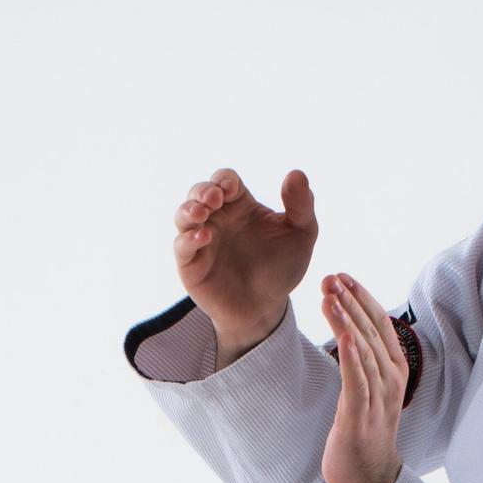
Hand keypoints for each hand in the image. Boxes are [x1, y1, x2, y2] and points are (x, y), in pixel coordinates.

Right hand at [174, 166, 316, 366]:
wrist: (267, 308)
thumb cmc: (282, 268)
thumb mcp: (301, 234)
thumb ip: (301, 205)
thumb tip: (296, 174)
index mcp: (240, 205)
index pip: (225, 181)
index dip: (225, 180)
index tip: (232, 188)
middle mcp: (217, 219)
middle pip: (199, 192)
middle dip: (203, 190)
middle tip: (215, 197)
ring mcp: (201, 241)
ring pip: (183, 215)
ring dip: (189, 209)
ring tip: (202, 212)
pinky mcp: (191, 265)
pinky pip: (181, 246)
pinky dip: (188, 239)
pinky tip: (204, 237)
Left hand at [320, 273, 405, 482]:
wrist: (370, 478)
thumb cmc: (365, 432)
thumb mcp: (369, 390)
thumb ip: (365, 362)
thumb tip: (351, 332)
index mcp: (394, 370)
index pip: (380, 324)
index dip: (362, 298)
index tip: (343, 276)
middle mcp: (390, 379)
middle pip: (370, 331)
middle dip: (350, 301)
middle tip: (330, 277)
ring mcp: (377, 398)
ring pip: (362, 350)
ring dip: (346, 320)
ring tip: (329, 294)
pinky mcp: (359, 416)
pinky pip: (356, 381)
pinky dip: (351, 357)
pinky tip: (344, 335)